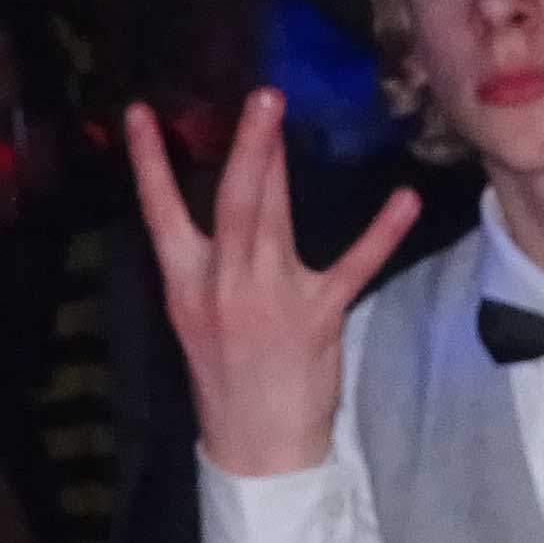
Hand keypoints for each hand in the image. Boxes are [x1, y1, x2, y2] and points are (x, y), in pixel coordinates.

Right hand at [125, 89, 417, 479]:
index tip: (140, 112)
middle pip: (231, 202)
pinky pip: (352, 266)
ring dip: (275, 161)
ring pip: (270, 216)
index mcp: (186, 282)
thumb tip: (227, 203)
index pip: (159, 212)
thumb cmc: (229, 376)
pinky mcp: (315, 317)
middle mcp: (221, 284)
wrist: (255, 446)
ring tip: (276, 111)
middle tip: (259, 96)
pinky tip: (403, 200)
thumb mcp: (197, 317)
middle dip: (244, 145)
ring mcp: (267, 298)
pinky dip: (380, 232)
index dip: (149, 162)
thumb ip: (206, 262)